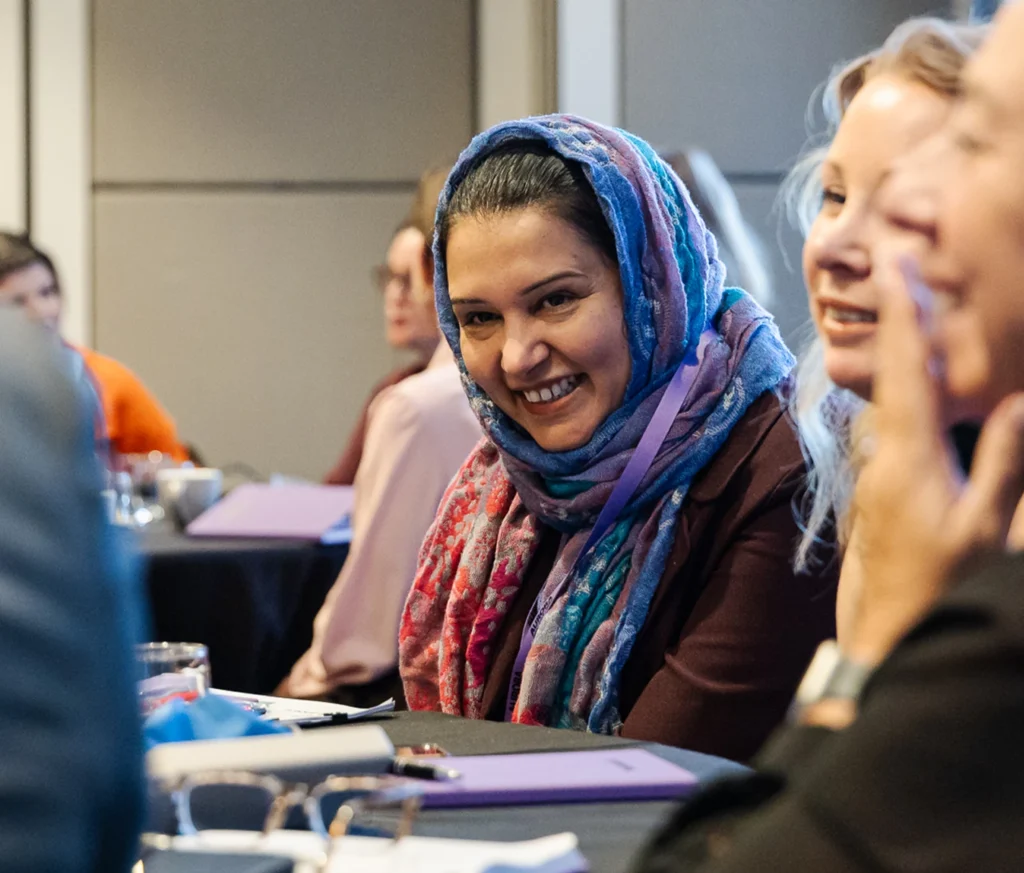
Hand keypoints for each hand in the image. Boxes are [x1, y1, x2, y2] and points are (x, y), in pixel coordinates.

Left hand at [846, 257, 1023, 665]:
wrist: (881, 631)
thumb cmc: (936, 587)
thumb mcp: (983, 529)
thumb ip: (1003, 463)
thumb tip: (1022, 402)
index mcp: (907, 454)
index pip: (904, 369)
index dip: (903, 314)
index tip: (898, 267)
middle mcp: (882, 452)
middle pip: (890, 372)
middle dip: (900, 318)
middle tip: (904, 266)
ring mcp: (875, 468)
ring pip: (889, 396)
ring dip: (904, 352)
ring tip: (918, 307)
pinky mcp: (877, 484)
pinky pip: (892, 422)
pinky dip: (906, 389)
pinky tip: (921, 379)